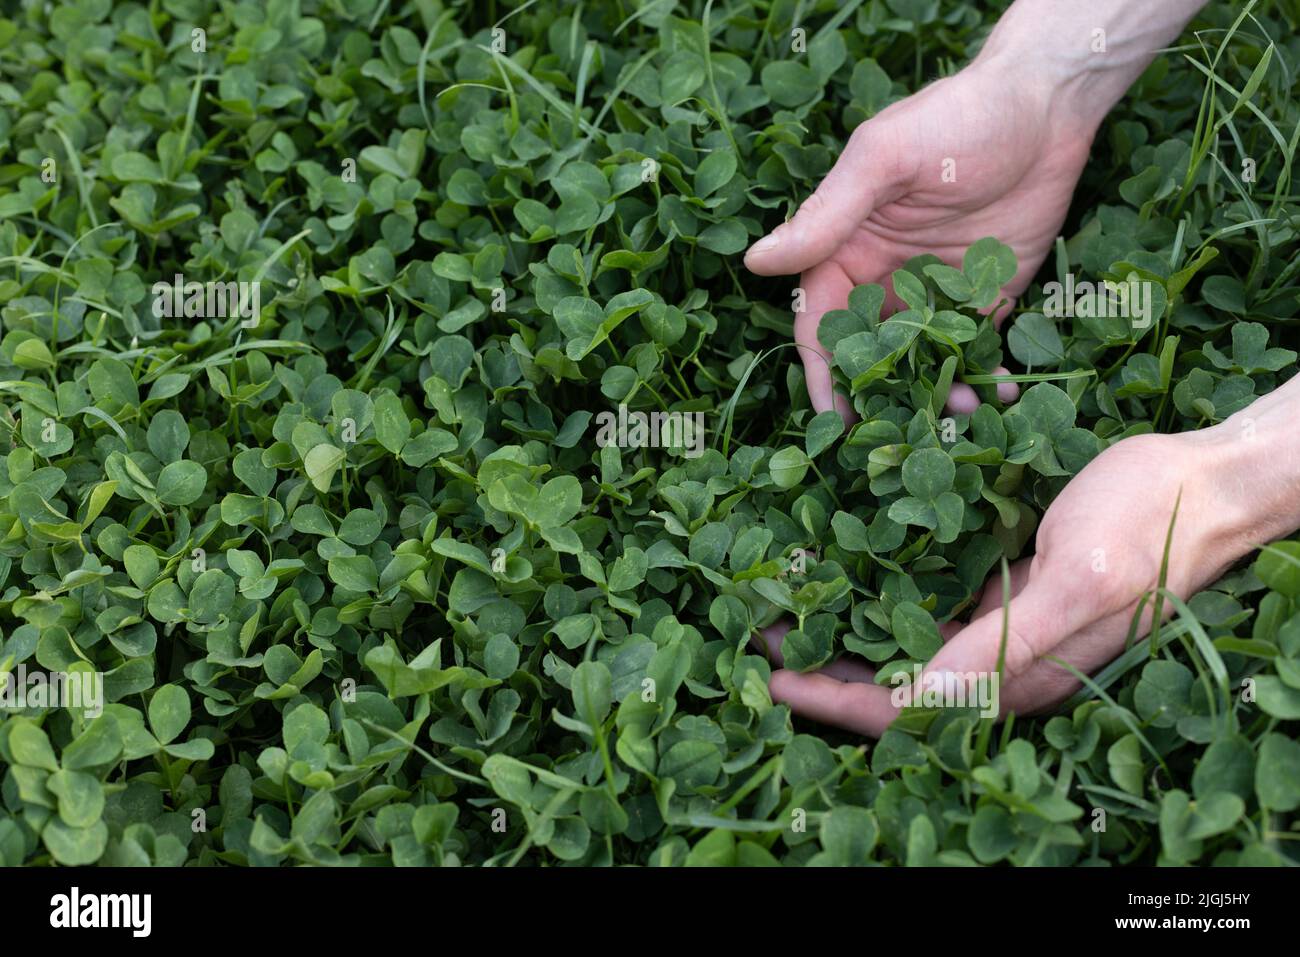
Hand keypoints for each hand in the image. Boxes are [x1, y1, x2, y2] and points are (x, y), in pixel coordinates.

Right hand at [744, 55, 1096, 415]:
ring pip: (921, 361)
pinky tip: (1001, 394)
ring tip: (962, 413)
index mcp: (845, 250)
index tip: (834, 419)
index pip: (821, 325)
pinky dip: (983, 376)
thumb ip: (827, 215)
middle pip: (869, 355)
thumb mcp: (883, 161)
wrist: (1046, 105)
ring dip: (935, 393)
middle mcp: (882, 278)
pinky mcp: (984, 297)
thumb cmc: (956, 118)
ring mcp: (933, 292)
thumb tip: (758, 261)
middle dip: (883, 398)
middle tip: (903, 434)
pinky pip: (974, 349)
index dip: (823, 374)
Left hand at [757, 430, 1253, 735]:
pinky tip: (848, 566)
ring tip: (787, 606)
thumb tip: (926, 696)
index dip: (835, 701)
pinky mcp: (1008, 591)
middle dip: (824, 669)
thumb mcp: (1081, 576)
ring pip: (906, 648)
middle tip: (758, 637)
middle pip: (894, 686)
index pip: (909, 710)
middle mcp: (1005, 662)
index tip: (771, 678)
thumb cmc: (1151, 520)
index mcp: (1021, 674)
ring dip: (847, 631)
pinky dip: (885, 592)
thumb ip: (1007, 640)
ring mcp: (1005, 627)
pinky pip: (933, 607)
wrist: (1206, 480)